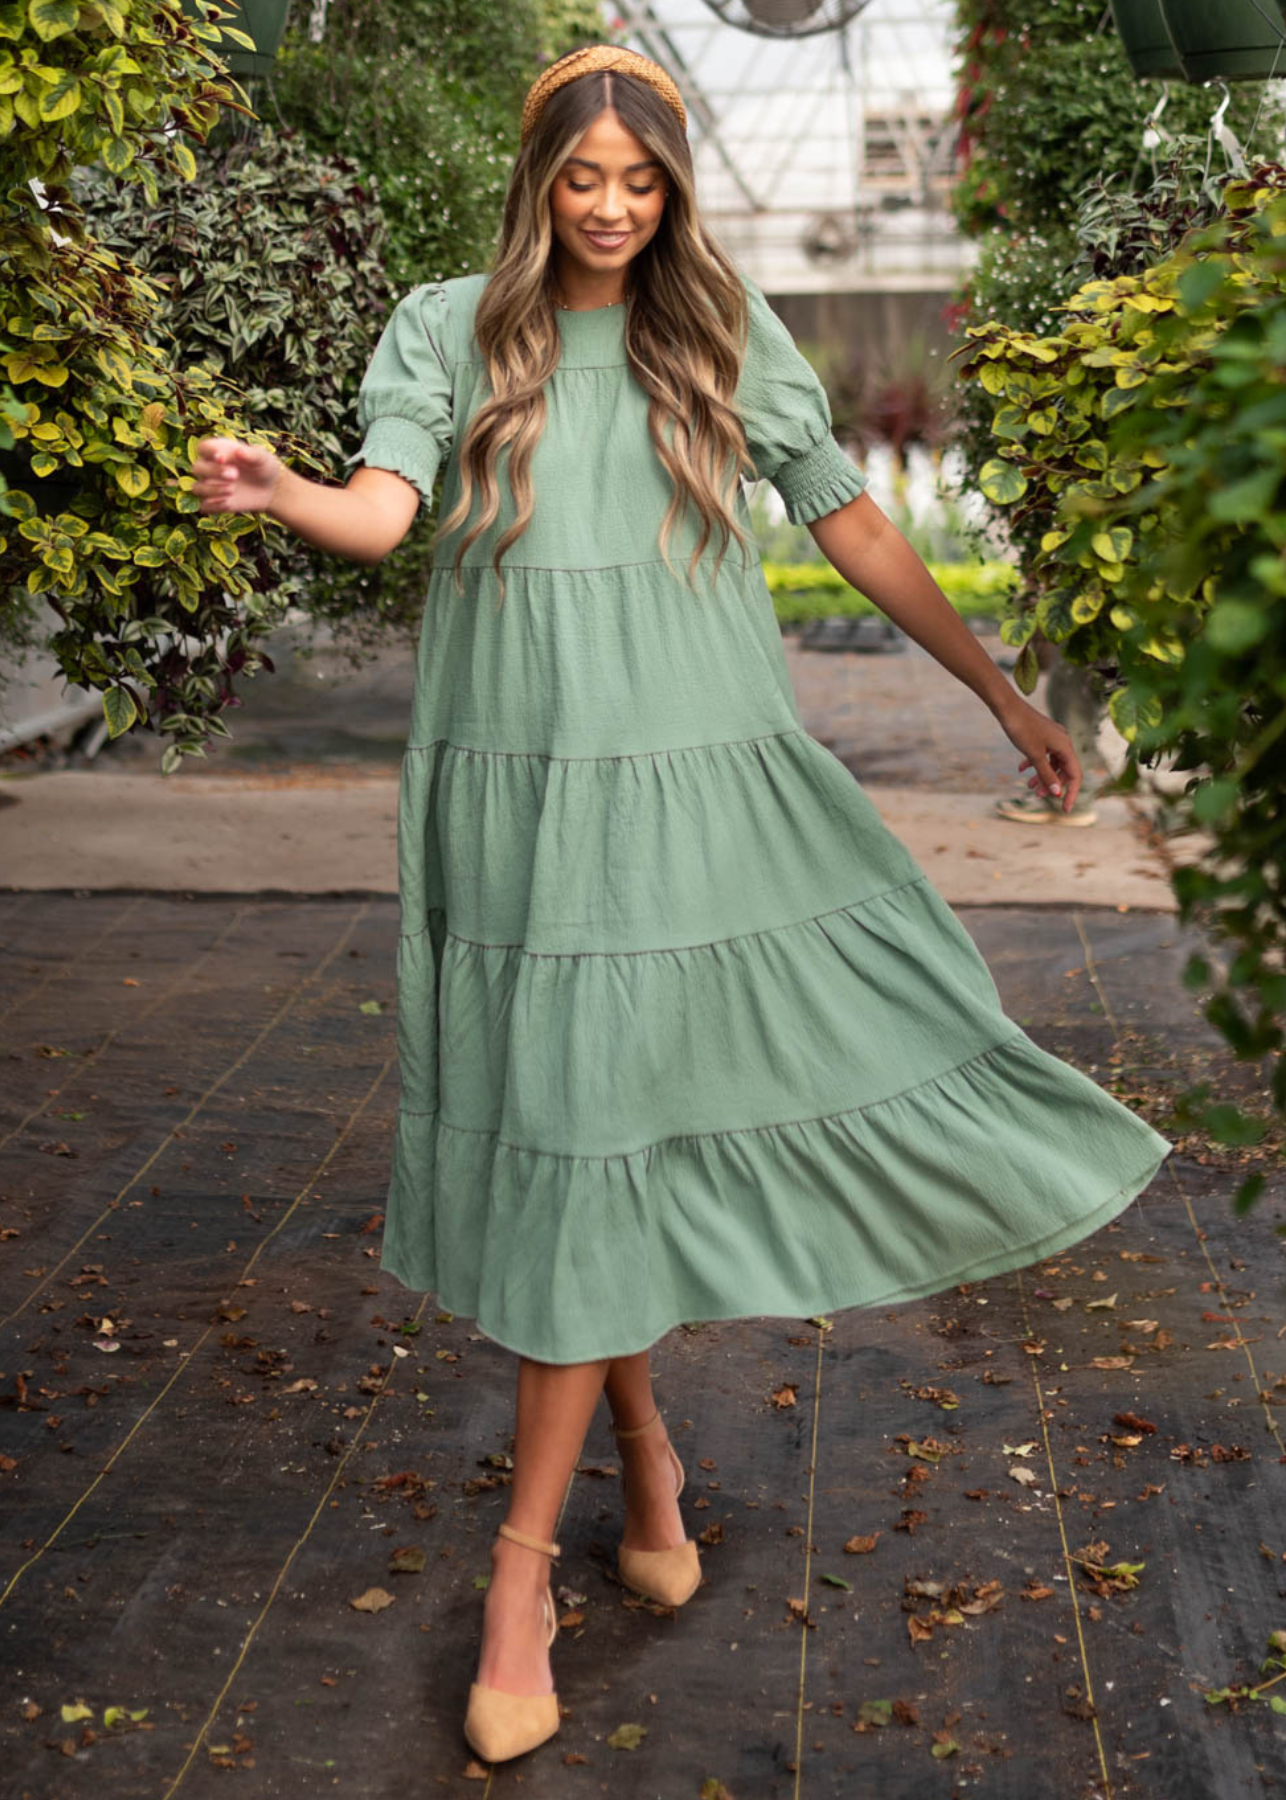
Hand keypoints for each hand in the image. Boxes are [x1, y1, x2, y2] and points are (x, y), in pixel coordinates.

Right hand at [192, 436, 284, 514]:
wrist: (271, 489)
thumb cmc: (264, 467)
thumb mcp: (262, 458)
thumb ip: (252, 454)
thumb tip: (239, 451)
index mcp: (219, 451)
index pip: (203, 448)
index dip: (208, 452)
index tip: (221, 458)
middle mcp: (211, 468)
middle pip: (197, 468)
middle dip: (213, 471)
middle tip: (234, 475)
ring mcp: (211, 486)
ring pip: (197, 488)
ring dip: (211, 489)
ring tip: (232, 490)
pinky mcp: (215, 503)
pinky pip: (205, 506)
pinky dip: (213, 506)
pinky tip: (228, 504)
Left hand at [997, 698, 1081, 812]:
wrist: (1007, 707)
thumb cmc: (1021, 728)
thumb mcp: (1034, 755)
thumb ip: (1046, 774)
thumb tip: (1058, 793)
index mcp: (1065, 746)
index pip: (1075, 775)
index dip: (1071, 793)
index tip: (1064, 809)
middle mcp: (1062, 741)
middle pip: (1063, 770)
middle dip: (1052, 784)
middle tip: (1036, 795)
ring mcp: (1052, 738)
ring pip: (1052, 763)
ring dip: (1042, 775)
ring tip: (1028, 786)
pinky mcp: (1041, 735)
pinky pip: (1043, 754)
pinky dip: (1034, 763)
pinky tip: (1021, 769)